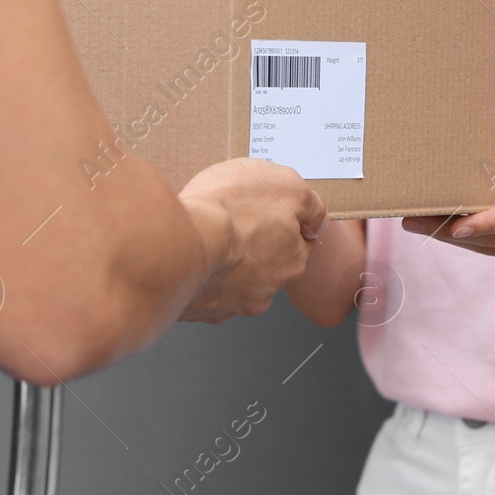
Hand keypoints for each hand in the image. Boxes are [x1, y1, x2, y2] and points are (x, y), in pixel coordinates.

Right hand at [178, 159, 326, 322]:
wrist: (177, 243)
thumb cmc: (228, 211)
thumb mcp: (286, 185)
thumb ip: (309, 203)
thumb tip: (317, 217)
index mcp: (291, 261)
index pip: (300, 242)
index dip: (284, 220)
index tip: (266, 209)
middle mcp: (265, 291)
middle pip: (265, 264)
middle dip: (253, 245)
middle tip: (231, 220)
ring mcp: (229, 304)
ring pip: (231, 281)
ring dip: (224, 263)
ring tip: (205, 237)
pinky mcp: (196, 309)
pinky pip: (200, 290)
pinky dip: (196, 275)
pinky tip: (187, 256)